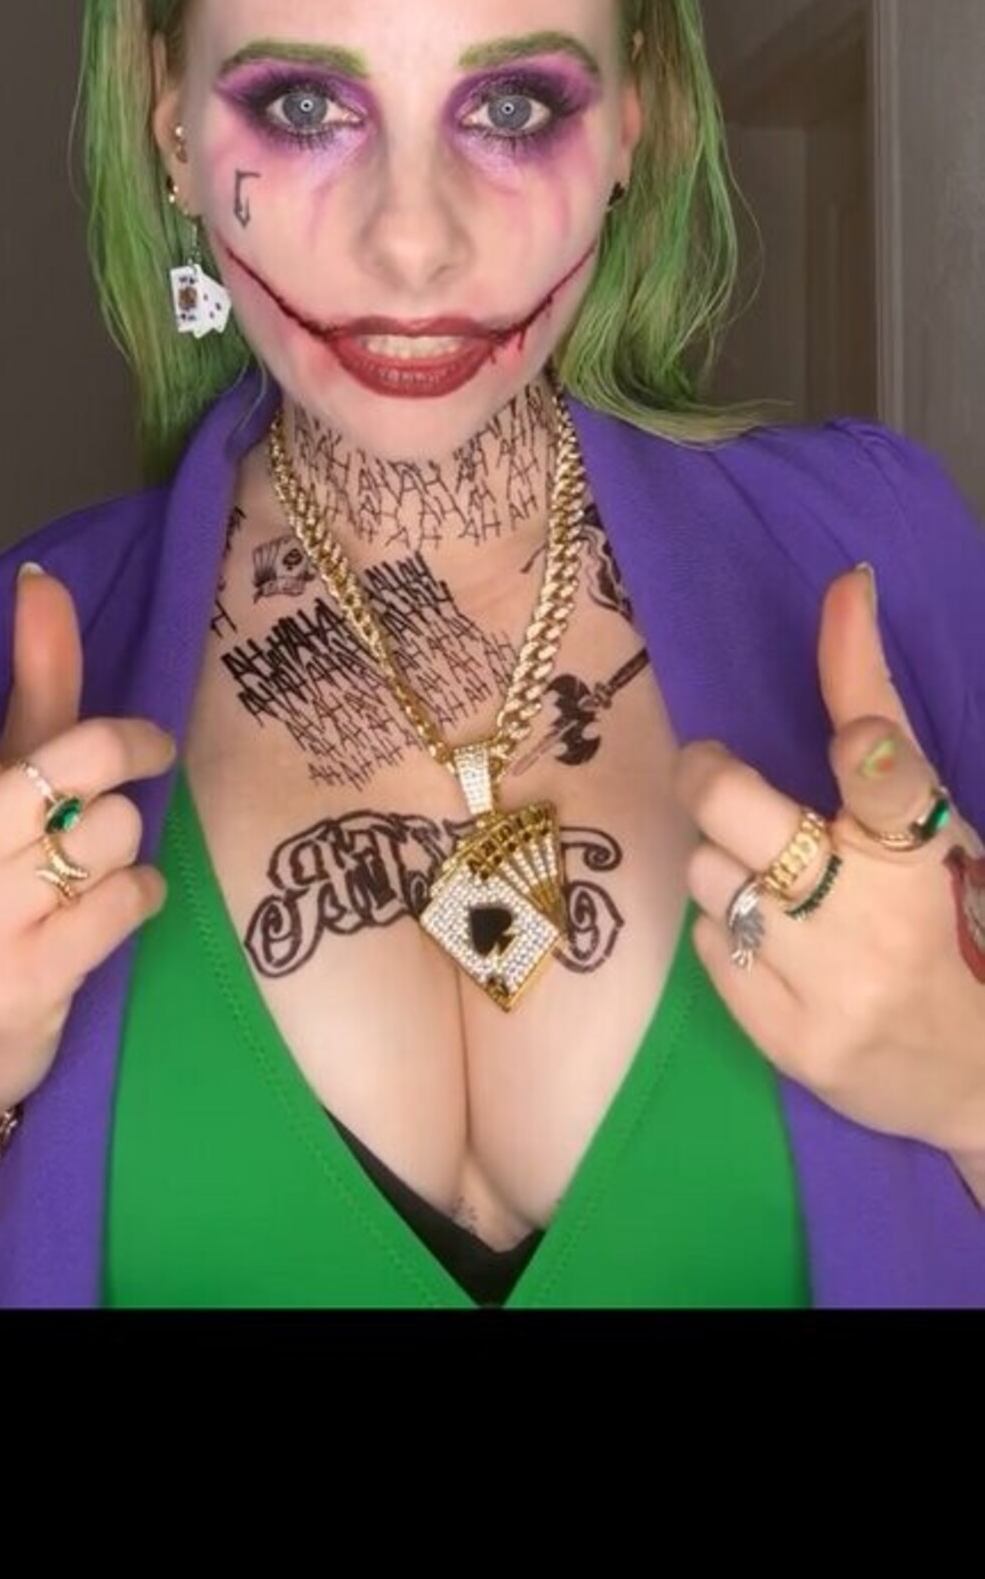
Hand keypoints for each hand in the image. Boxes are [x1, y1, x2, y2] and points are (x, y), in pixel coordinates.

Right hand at [0, 565, 173, 1145]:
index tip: (42, 747)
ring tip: (101, 865)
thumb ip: (31, 686)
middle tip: (148, 756)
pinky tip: (118, 907)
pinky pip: (124, 900)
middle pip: (76, 761)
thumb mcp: (0, 786)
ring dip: (129, 842)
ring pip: (110, 831)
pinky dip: (142, 895)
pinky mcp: (21, 982)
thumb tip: (42, 582)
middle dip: (131, 753)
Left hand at [676, 564, 984, 1168]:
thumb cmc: (951, 923)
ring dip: (723, 866)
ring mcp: (832, 985)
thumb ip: (879, 717)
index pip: (889, 776)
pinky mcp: (792, 1043)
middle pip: (735, 809)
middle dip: (708, 775)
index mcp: (927, 845)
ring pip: (705, 875)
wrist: (981, 1079)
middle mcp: (877, 915)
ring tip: (771, 886)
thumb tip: (845, 583)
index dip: (865, 751)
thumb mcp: (934, 821)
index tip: (853, 738)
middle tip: (715, 771)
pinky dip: (728, 935)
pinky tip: (776, 950)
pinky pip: (707, 946)